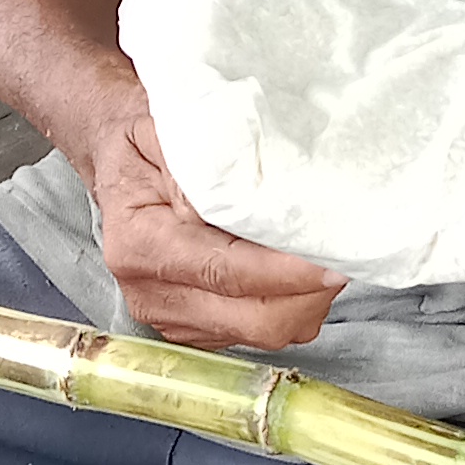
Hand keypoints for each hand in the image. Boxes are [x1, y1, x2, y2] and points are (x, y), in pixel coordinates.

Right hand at [77, 51, 345, 348]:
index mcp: (139, 244)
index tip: (336, 257)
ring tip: (324, 256)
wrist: (117, 161)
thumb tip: (246, 199)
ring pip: (263, 334)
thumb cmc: (144, 141)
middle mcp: (151, 293)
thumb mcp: (163, 130)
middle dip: (310, 295)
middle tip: (347, 255)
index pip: (227, 272)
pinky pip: (257, 333)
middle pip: (254, 320)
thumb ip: (203, 161)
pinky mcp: (194, 328)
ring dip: (305, 302)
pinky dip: (288, 307)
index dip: (288, 272)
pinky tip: (295, 270)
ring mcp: (172, 317)